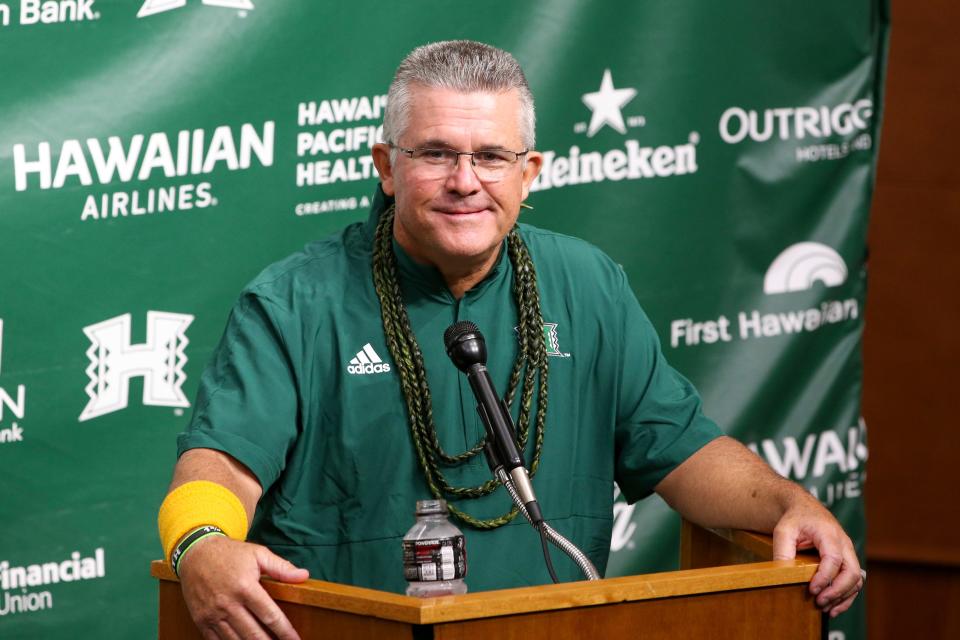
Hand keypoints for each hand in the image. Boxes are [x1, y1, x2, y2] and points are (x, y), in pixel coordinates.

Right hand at [177, 535, 309, 638]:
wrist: (195, 553)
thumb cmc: (230, 553)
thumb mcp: (258, 554)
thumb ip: (281, 567)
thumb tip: (304, 575)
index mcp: (245, 587)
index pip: (270, 615)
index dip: (285, 631)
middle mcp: (228, 604)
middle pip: (253, 634)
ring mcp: (213, 614)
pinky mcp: (201, 620)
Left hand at [772, 499, 862, 617]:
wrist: (805, 509)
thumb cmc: (795, 519)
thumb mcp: (783, 530)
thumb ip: (782, 550)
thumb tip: (782, 574)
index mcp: (829, 534)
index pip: (833, 559)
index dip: (825, 577)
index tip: (811, 590)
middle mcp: (844, 543)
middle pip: (852, 572)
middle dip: (837, 591)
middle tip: (819, 602)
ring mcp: (848, 552)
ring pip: (856, 579)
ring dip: (843, 597)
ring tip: (826, 610)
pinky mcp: (847, 560)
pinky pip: (854, 581)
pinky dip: (846, 596)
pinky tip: (833, 608)